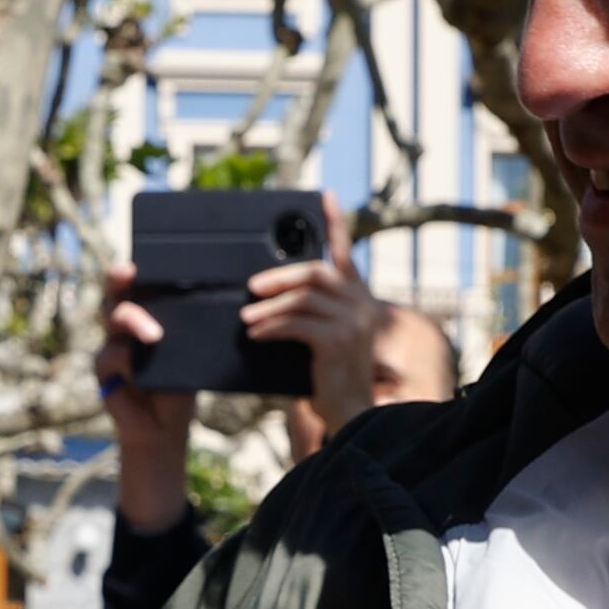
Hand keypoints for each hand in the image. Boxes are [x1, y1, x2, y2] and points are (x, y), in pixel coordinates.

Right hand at [95, 272, 194, 530]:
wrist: (166, 426)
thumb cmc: (182, 384)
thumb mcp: (194, 352)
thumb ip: (197, 326)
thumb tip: (226, 297)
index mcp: (149, 310)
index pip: (143, 281)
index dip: (143, 265)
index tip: (153, 255)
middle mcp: (126, 321)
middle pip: (116, 290)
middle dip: (120, 276)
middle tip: (129, 271)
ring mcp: (112, 343)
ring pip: (113, 318)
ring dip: (133, 321)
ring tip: (155, 335)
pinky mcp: (105, 369)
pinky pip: (112, 356)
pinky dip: (129, 360)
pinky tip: (139, 370)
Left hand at [244, 218, 391, 451]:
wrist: (351, 412)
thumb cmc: (331, 376)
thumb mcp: (325, 337)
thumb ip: (311, 312)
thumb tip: (271, 293)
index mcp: (359, 298)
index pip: (345, 253)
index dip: (335, 223)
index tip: (325, 195)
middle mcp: (362, 305)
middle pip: (316, 272)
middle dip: (280, 276)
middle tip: (252, 287)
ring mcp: (353, 323)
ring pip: (303, 299)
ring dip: (269, 308)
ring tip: (246, 318)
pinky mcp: (338, 342)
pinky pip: (297, 324)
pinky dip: (272, 328)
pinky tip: (256, 335)